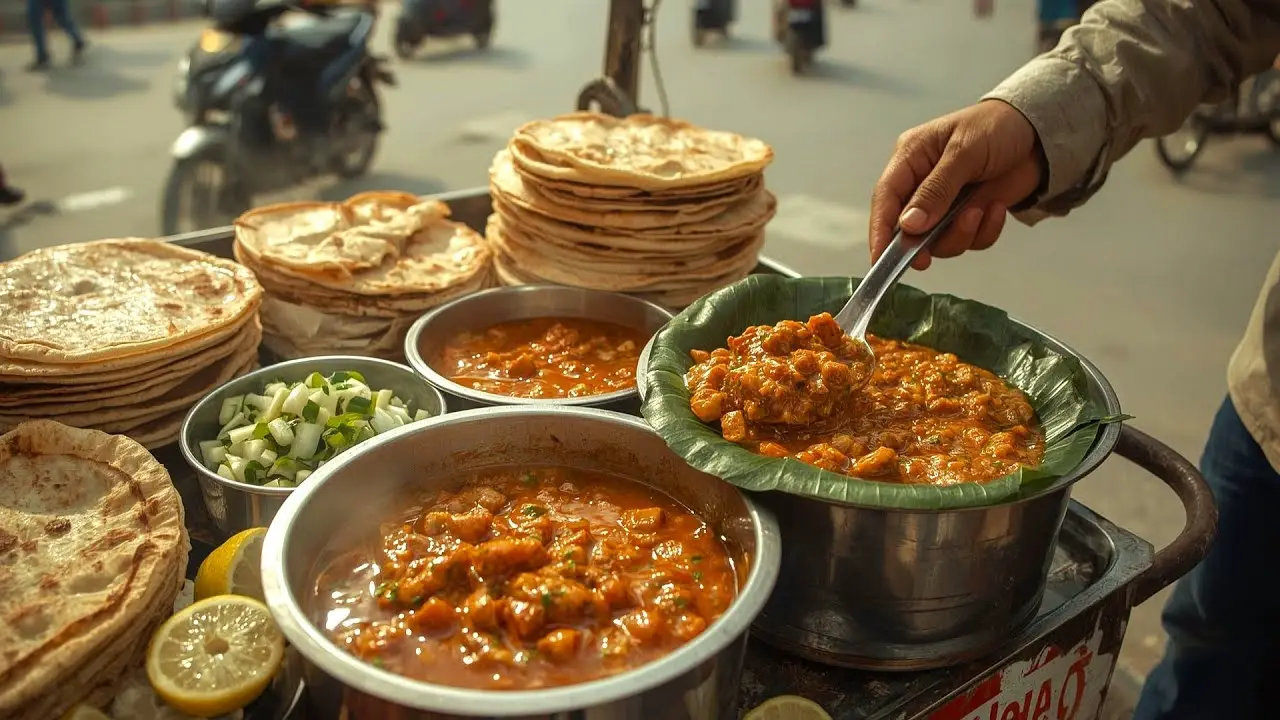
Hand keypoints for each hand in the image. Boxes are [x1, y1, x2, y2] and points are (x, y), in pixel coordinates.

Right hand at [869, 100, 1045, 269]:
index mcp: (911, 159)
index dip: (880, 232)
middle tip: (931, 253)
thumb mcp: (964, 152)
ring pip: (939, 241)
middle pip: (909, 228)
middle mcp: (922, 185)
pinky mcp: (970, 216)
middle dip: (924, 242)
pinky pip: (969, 240)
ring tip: (981, 210)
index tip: (880, 260)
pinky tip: (998, 208)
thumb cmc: (997, 127)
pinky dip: (984, 232)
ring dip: (961, 234)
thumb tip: (909, 225)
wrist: (1042, 133)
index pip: (885, 199)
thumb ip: (936, 190)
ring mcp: (946, 204)